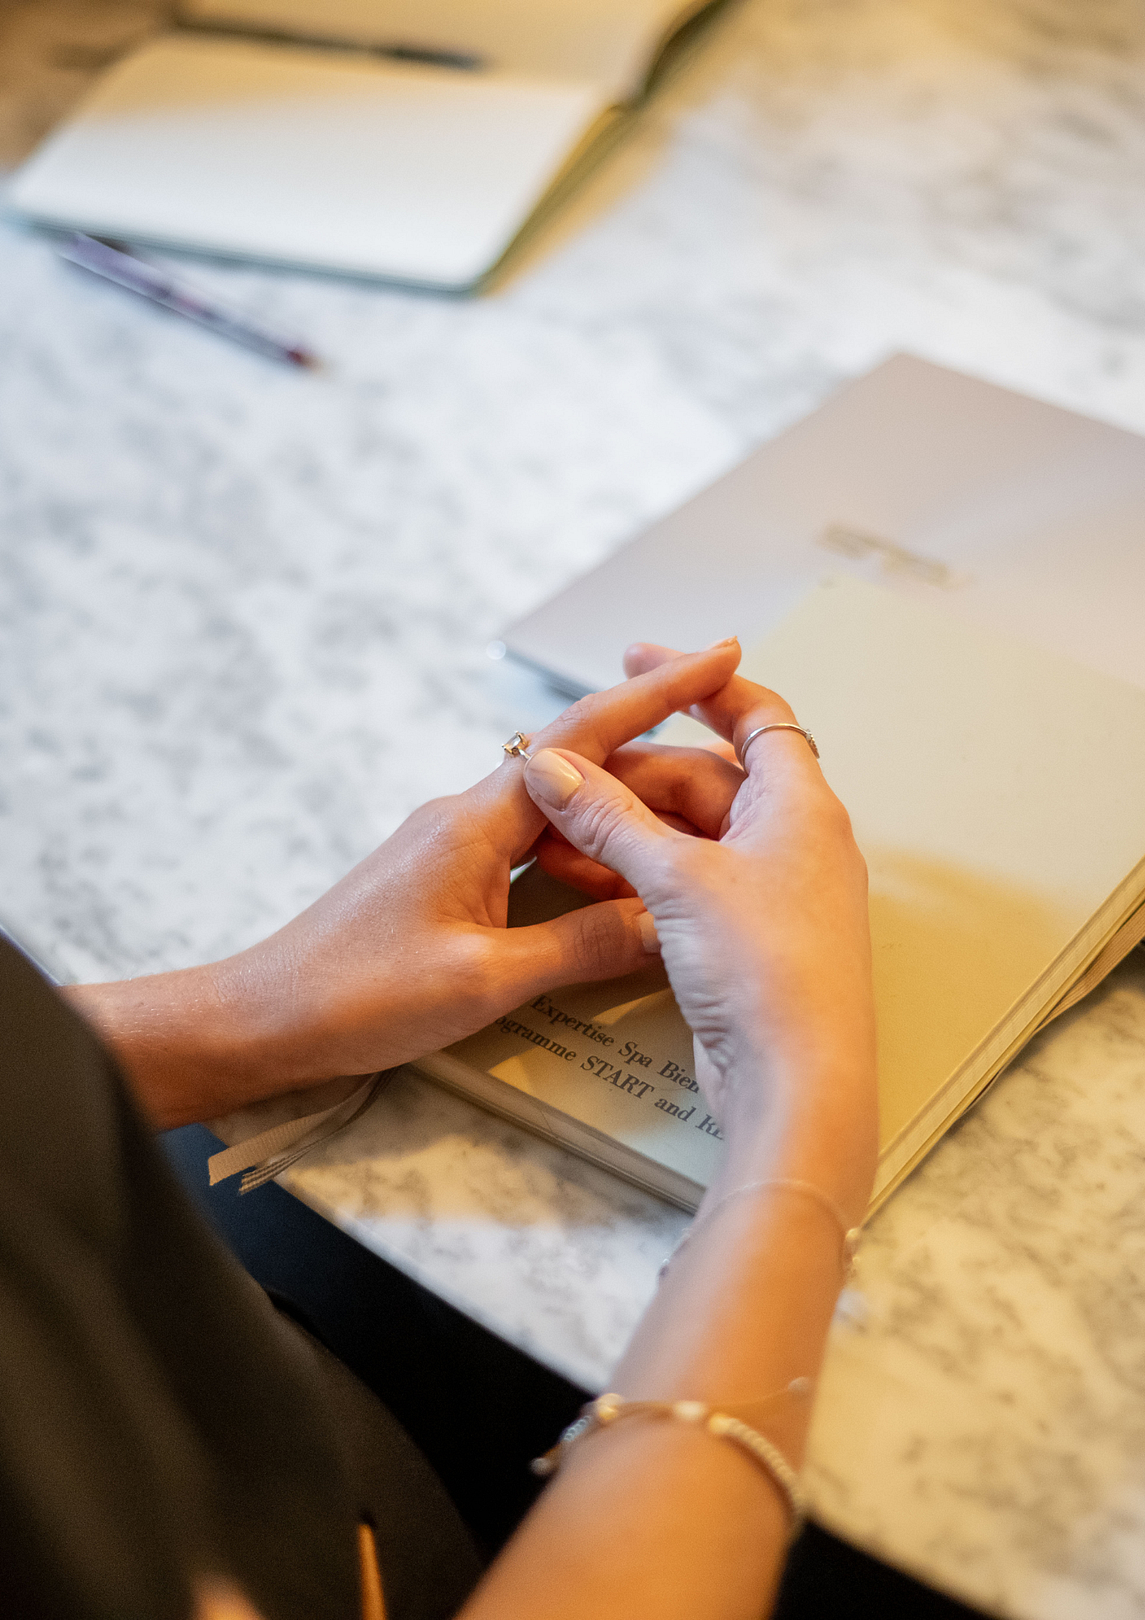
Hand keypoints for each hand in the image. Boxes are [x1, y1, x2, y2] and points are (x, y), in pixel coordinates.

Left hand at [65, 642, 744, 1126]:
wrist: (264, 1019)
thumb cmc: (355, 998)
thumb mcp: (484, 980)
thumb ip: (580, 946)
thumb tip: (662, 922)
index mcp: (476, 823)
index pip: (585, 740)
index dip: (658, 694)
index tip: (718, 656)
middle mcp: (466, 817)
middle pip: (584, 774)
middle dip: (663, 774)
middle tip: (736, 794)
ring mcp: (454, 845)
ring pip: (562, 814)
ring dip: (625, 821)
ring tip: (692, 844)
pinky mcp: (447, 879)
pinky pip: (534, 850)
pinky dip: (585, 860)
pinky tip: (613, 891)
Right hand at [522, 643, 877, 1214]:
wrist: (794, 1083)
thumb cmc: (768, 973)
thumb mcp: (677, 879)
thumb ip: (609, 818)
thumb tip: (554, 767)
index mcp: (800, 806)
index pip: (755, 715)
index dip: (698, 684)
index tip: (639, 661)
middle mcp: (794, 842)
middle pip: (705, 779)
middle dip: (631, 775)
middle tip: (563, 779)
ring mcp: (771, 893)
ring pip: (688, 835)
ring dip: (625, 829)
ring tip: (556, 833)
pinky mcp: (745, 940)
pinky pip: (685, 883)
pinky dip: (638, 872)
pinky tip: (584, 876)